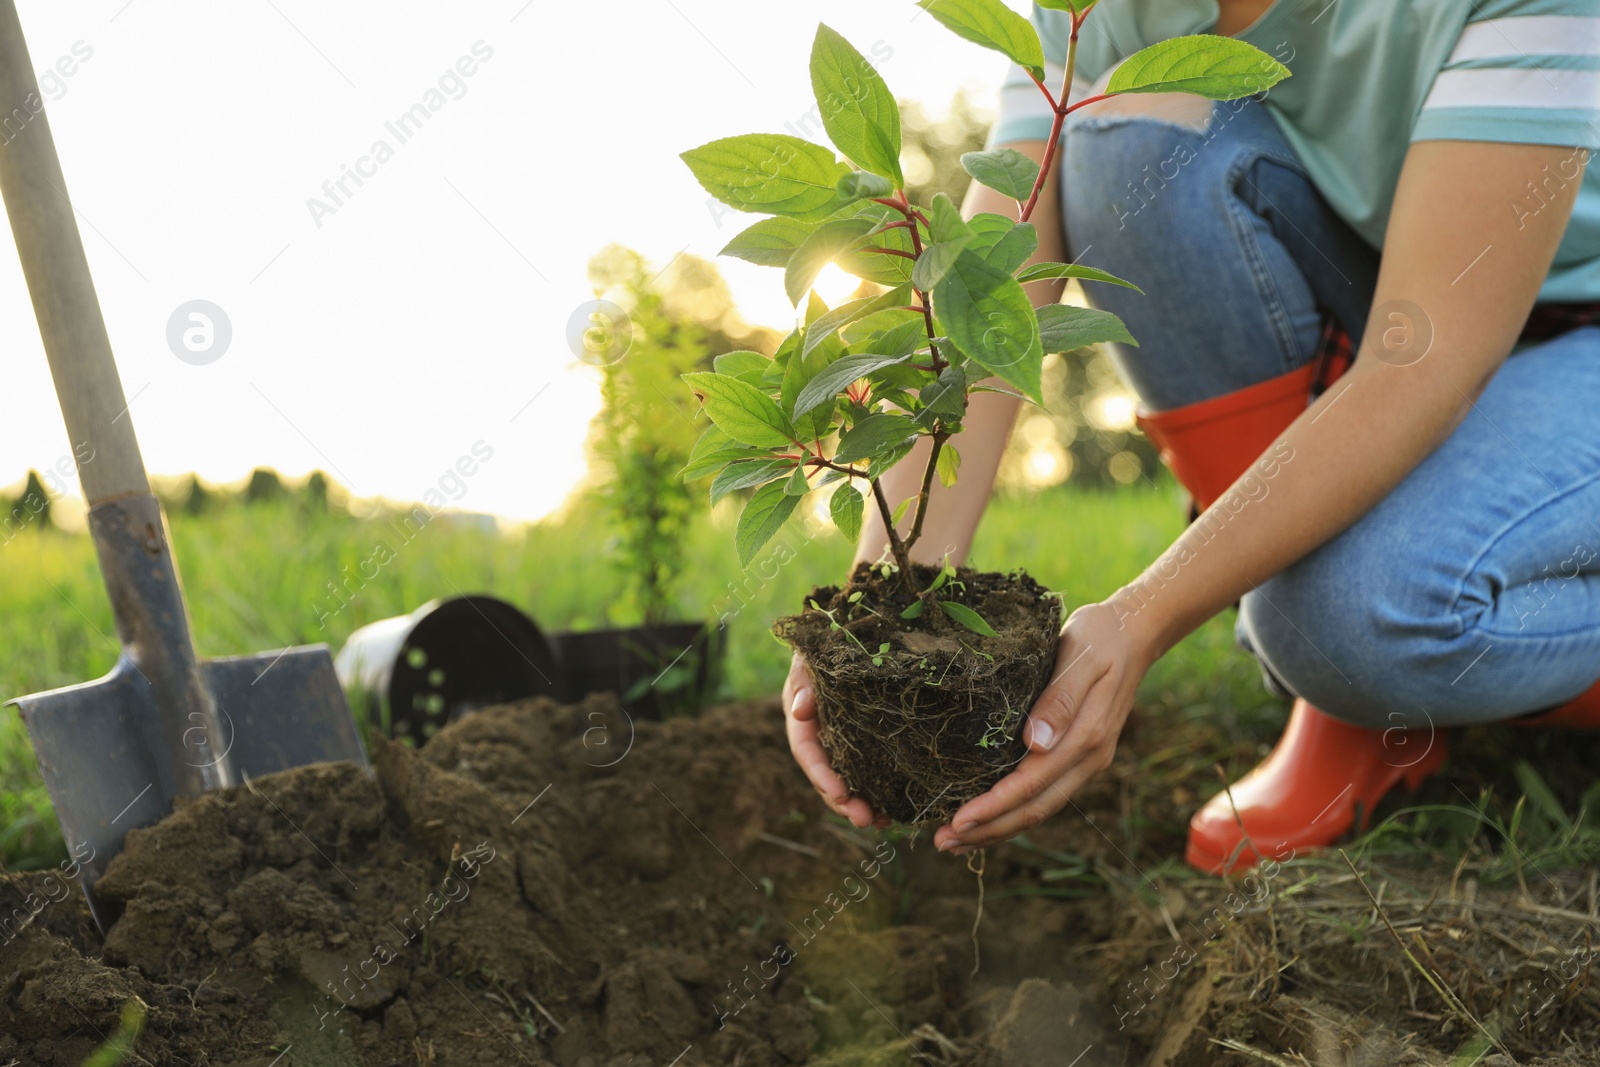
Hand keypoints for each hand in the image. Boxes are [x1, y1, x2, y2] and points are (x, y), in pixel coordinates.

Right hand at [782, 651, 883, 827]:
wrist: (845, 637)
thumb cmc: (826, 645)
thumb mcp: (810, 657)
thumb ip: (803, 679)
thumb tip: (799, 709)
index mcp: (802, 718)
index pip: (807, 751)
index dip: (822, 775)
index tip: (840, 794)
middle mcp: (819, 736)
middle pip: (826, 775)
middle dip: (843, 801)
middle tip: (865, 820)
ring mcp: (841, 741)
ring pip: (846, 780)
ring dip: (860, 804)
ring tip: (883, 824)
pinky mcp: (863, 742)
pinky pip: (867, 772)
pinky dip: (878, 792)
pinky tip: (894, 811)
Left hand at [933, 597, 1158, 852]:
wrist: (1133, 632)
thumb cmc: (1099, 637)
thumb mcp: (1078, 656)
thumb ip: (1059, 699)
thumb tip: (1035, 743)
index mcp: (1086, 736)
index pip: (1032, 784)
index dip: (994, 807)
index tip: (959, 820)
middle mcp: (1089, 757)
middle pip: (1034, 809)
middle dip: (988, 830)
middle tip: (943, 842)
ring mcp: (1087, 761)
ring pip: (1040, 808)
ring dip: (999, 828)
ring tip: (957, 839)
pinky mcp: (1079, 756)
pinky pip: (1045, 794)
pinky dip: (1014, 811)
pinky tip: (988, 816)